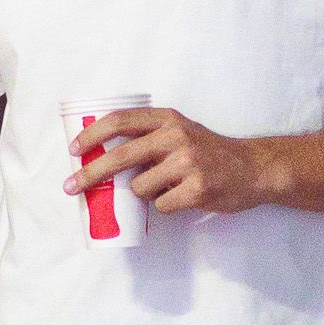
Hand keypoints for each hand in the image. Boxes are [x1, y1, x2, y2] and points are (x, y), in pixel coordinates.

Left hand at [71, 105, 276, 216]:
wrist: (252, 169)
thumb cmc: (209, 152)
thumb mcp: (180, 131)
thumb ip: (148, 137)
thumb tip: (100, 156)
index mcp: (168, 119)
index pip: (120, 121)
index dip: (92, 135)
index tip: (73, 150)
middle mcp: (176, 136)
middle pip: (119, 157)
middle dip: (89, 174)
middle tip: (71, 186)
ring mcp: (187, 163)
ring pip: (139, 187)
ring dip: (143, 194)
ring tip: (166, 187)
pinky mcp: (196, 189)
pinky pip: (160, 205)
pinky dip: (165, 206)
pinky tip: (182, 197)